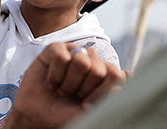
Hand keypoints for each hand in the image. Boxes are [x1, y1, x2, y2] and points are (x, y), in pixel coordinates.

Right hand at [2, 43, 126, 128]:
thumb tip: (130, 74)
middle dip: (83, 88)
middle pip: (98, 69)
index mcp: (104, 74)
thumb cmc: (65, 114)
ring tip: (62, 89)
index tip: (88, 104)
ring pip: (81, 61)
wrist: (37, 117)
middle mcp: (92, 60)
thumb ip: (111, 94)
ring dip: (68, 82)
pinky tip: (51, 81)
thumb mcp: (91, 111)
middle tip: (72, 95)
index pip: (116, 75)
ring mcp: (74, 52)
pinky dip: (55, 74)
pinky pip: (61, 56)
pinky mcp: (55, 49)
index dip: (101, 93)